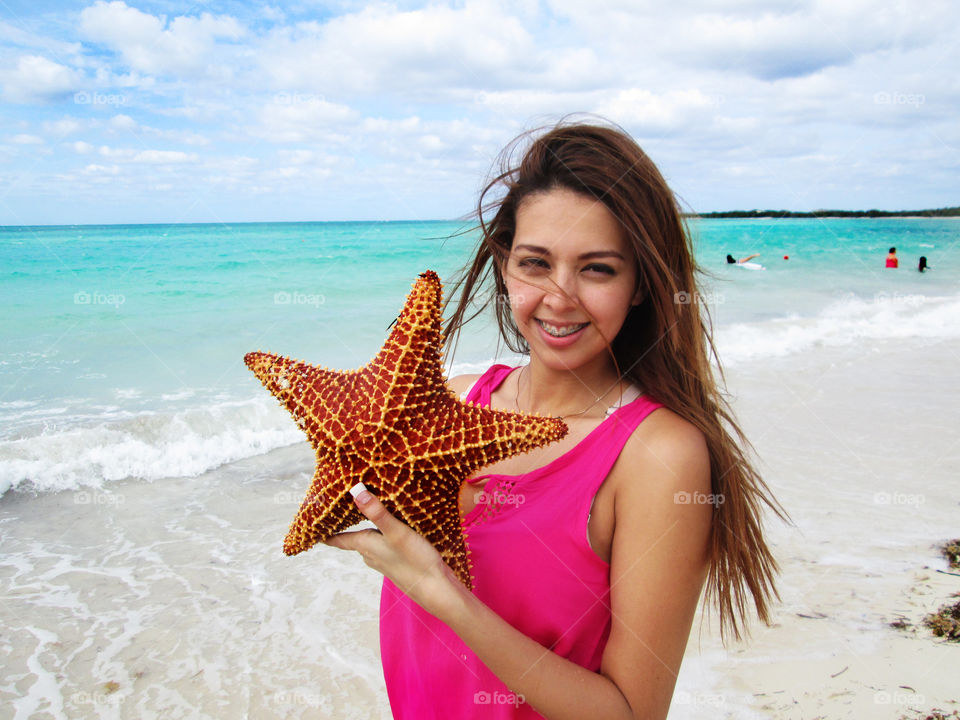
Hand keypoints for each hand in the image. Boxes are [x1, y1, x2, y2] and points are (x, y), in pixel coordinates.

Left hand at [324, 484, 463, 615]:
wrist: (437, 589)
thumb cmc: (416, 561)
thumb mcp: (397, 532)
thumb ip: (377, 512)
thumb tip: (355, 491)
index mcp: (366, 545)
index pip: (337, 539)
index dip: (324, 533)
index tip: (311, 529)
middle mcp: (371, 554)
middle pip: (353, 538)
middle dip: (346, 526)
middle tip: (338, 510)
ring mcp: (384, 560)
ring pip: (369, 542)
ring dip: (366, 529)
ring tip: (364, 514)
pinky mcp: (398, 562)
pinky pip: (383, 545)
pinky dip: (382, 536)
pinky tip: (392, 530)